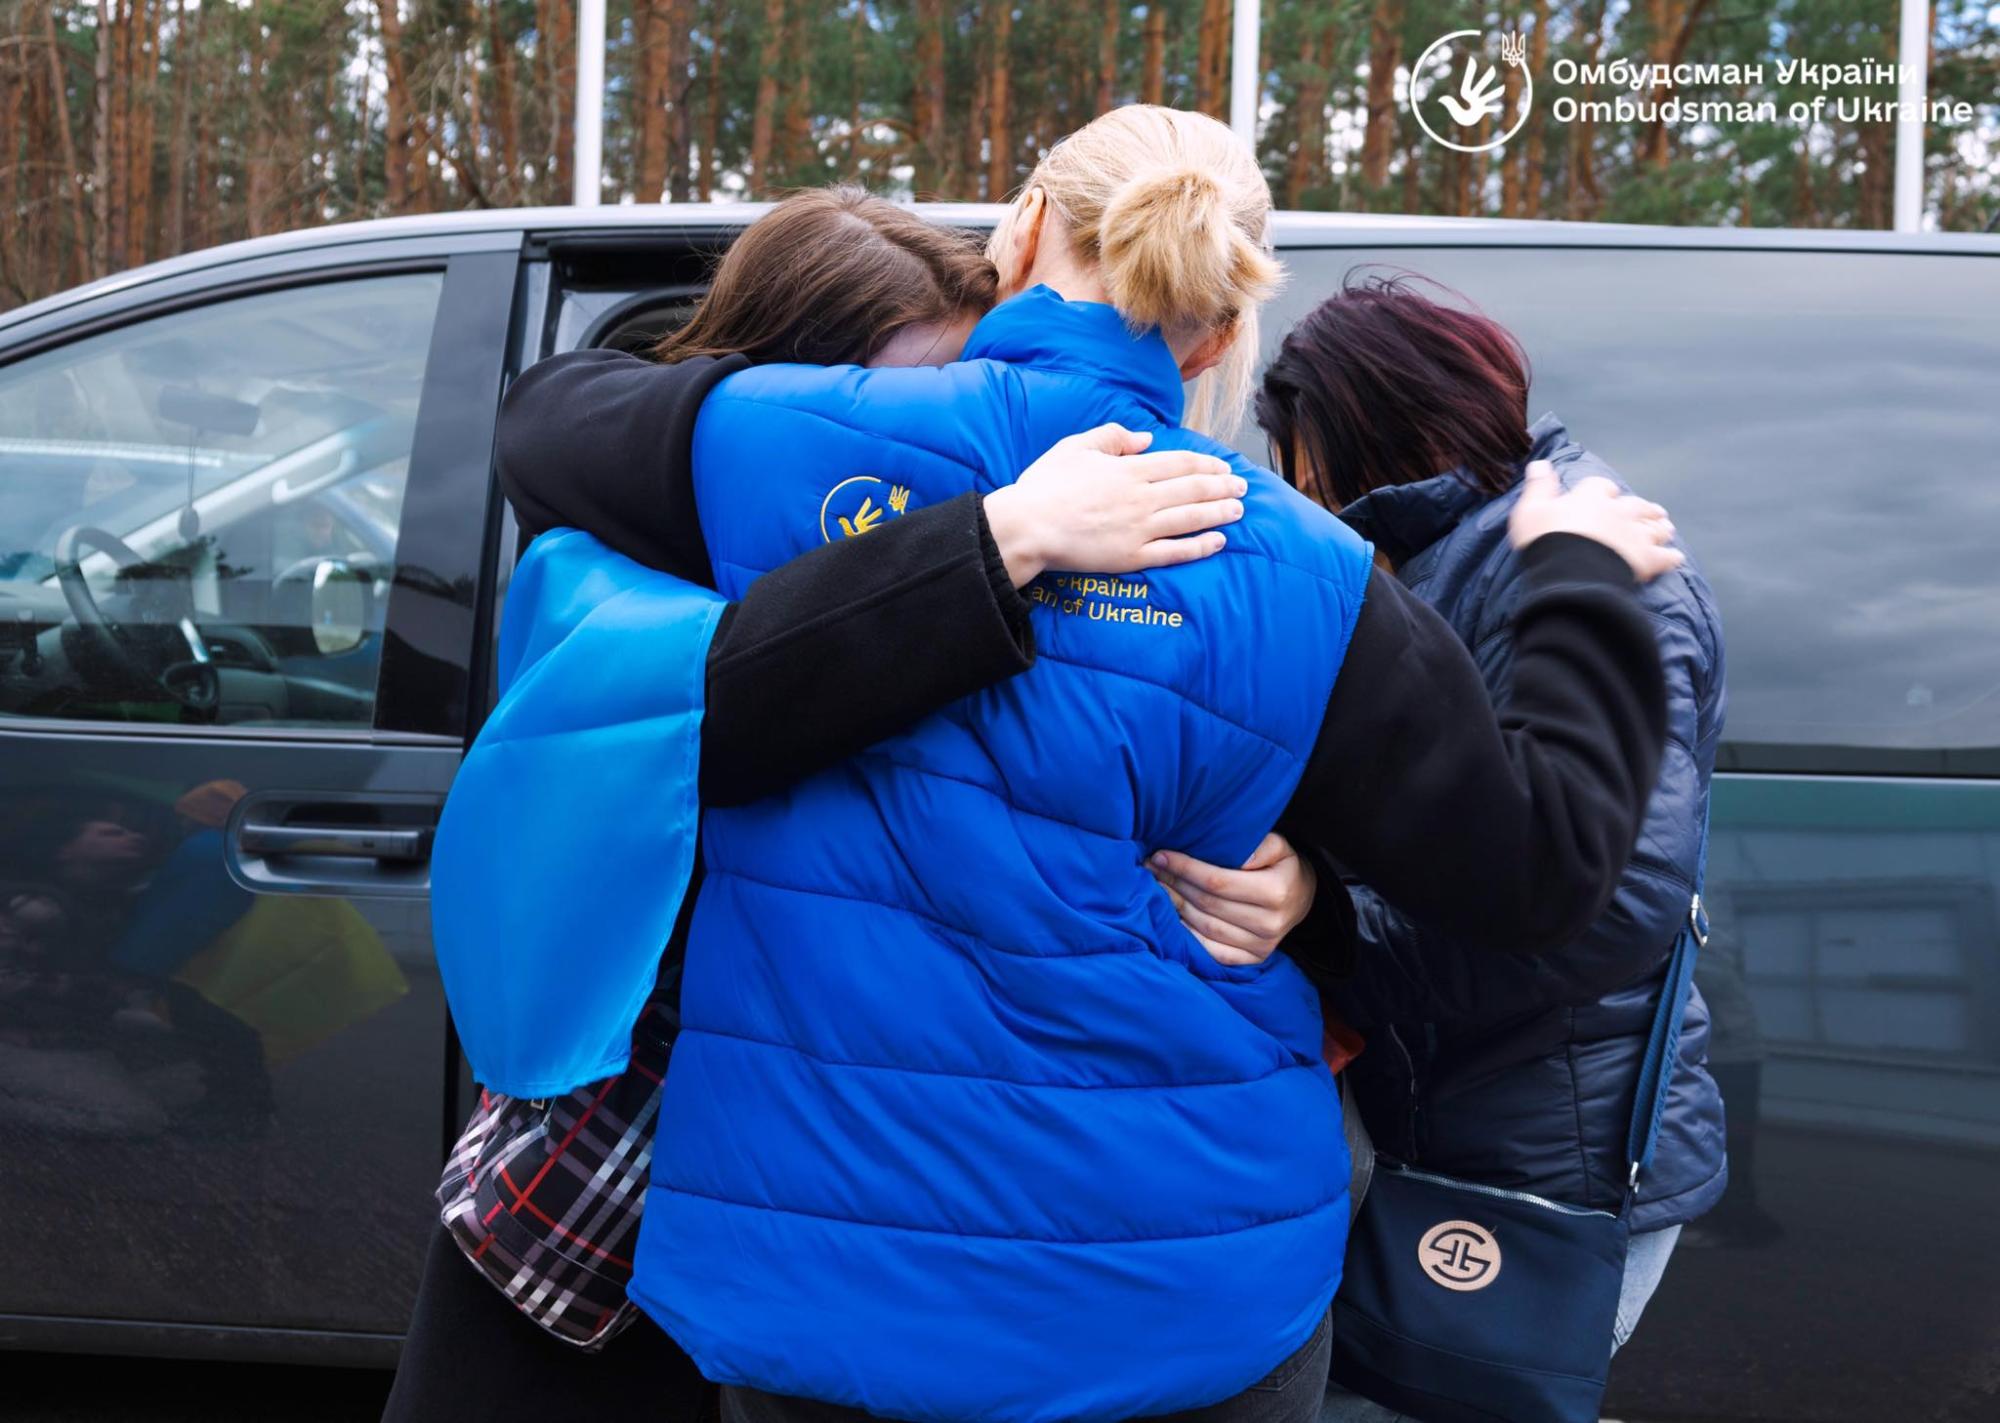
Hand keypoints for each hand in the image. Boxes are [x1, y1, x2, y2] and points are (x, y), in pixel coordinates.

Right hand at [983, 424, 1247, 587]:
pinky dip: (1200, 546)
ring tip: (1239, 511)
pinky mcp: (1132, 557)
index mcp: (1129, 469)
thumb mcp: (1076, 447)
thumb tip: (1147, 439)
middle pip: (1193, 490)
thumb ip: (1113, 436)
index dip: (1208, 465)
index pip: (1180, 464)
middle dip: (1222, 488)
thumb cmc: (1046, 486)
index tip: (1225, 467)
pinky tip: (1218, 541)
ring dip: (1219, 514)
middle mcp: (1142, 498)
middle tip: (1243, 488)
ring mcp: (1140, 529)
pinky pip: (1175, 552)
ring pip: (1191, 519)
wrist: (1027, 527)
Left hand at [1148, 833, 1316, 966]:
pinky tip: (1170, 917)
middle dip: (1174, 884)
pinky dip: (1187, 935)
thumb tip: (1235, 856)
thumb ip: (1259, 845)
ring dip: (1174, 907)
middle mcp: (1269, 924)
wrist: (1301, 899)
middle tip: (1150, 868)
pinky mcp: (1252, 959)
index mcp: (1276, 893)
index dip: (1185, 869)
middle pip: (1207, 904)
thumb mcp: (1280, 847)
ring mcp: (1261, 946)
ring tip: (1155, 887)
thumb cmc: (1282, 867)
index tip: (1161, 855)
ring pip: (1204, 927)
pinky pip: (1211, 951)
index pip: (1218, 882)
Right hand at [1507, 459, 1683, 582]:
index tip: (1606, 495)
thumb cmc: (1547, 540)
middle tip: (1653, 511)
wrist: (1571, 571)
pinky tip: (1676, 557)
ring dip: (1659, 527)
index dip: (1605, 491)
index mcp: (1591, 497)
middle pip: (1635, 505)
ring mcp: (1635, 534)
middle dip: (1643, 508)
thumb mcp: (1531, 510)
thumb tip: (1540, 464)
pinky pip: (1665, 556)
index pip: (1601, 487)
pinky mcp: (1647, 559)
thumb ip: (1539, 487)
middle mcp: (1618, 511)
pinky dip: (1671, 556)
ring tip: (1666, 529)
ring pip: (1653, 527)